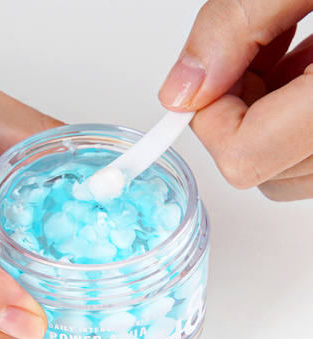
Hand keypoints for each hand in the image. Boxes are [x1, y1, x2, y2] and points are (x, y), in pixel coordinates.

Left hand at [158, 0, 312, 200]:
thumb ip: (234, 28)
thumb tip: (180, 91)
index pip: (241, 155)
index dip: (212, 114)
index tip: (214, 74)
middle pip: (255, 169)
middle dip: (237, 113)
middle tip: (256, 54)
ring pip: (278, 168)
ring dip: (263, 116)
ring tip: (286, 54)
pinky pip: (303, 156)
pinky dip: (286, 118)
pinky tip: (301, 68)